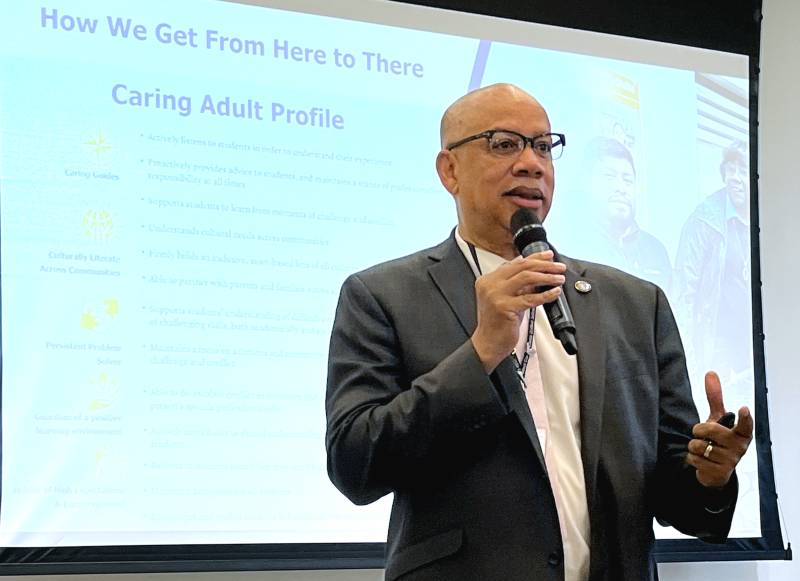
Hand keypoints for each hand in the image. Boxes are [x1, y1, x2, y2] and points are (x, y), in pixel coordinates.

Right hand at [471, 251, 565, 372]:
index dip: (534, 257)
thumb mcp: (505, 298)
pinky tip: (555, 293)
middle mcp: (490, 284)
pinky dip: (545, 294)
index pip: (515, 262)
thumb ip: (516, 284)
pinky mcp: (504, 307)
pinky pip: (530, 298)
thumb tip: (536, 272)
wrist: (488, 343)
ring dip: (547, 277)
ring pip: (526, 278)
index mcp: (488, 279)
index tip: (548, 256)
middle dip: (544, 265)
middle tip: (558, 267)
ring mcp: (496, 295)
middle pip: (522, 267)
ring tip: (559, 279)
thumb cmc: (497, 323)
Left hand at [686, 371, 752, 487]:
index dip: (744, 417)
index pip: (745, 425)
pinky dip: (692, 458)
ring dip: (694, 446)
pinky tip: (701, 461)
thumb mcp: (717, 419)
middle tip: (704, 436)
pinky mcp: (719, 473)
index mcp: (742, 433)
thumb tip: (711, 373)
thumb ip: (715, 397)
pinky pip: (694, 459)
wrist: (714, 469)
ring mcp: (730, 461)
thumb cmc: (718, 438)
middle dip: (699, 430)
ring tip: (704, 450)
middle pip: (709, 430)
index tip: (744, 408)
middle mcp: (739, 447)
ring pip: (698, 445)